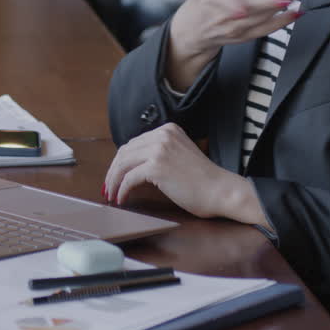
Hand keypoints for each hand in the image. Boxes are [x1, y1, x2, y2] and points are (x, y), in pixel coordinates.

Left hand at [104, 123, 266, 224]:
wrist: (221, 191)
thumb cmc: (204, 181)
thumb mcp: (180, 156)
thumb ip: (160, 154)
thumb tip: (133, 166)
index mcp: (168, 130)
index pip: (135, 143)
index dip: (121, 161)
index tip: (115, 175)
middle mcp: (162, 135)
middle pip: (125, 151)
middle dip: (113, 171)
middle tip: (108, 187)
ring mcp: (159, 149)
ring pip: (123, 164)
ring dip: (114, 181)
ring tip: (111, 194)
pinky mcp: (157, 166)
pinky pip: (129, 178)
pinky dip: (121, 189)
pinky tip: (121, 199)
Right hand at [165, 0, 300, 88]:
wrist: (195, 30)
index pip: (221, 1)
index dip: (231, 5)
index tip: (242, 8)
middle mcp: (223, 18)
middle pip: (248, 12)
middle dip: (269, 5)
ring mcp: (235, 30)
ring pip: (259, 23)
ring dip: (281, 15)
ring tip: (297, 6)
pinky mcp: (245, 37)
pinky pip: (265, 31)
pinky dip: (281, 24)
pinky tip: (295, 15)